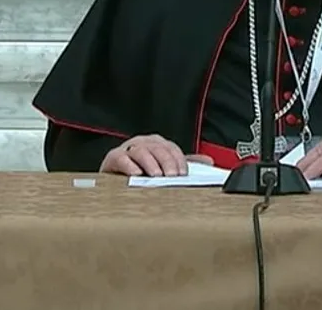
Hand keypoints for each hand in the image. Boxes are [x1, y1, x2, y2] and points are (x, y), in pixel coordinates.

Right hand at [100, 135, 214, 175]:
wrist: (115, 178)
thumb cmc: (142, 172)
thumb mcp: (165, 167)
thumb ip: (183, 163)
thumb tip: (208, 161)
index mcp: (157, 144)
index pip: (171, 148)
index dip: (179, 160)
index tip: (184, 174)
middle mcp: (143, 143)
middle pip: (157, 148)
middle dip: (166, 162)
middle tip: (172, 177)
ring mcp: (128, 149)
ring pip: (141, 151)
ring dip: (150, 163)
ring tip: (156, 176)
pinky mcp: (113, 158)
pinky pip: (121, 158)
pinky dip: (129, 165)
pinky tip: (136, 174)